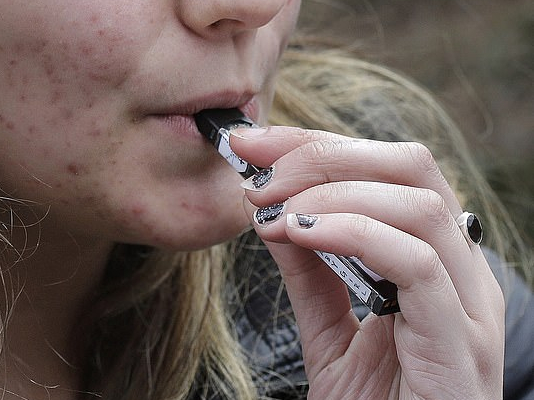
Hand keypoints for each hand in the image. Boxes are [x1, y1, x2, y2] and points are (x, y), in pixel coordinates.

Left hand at [231, 126, 504, 399]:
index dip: (318, 144)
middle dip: (325, 155)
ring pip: (418, 202)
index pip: (386, 169)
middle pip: (410, 166)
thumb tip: (275, 212)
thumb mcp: (329, 328)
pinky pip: (417, 262)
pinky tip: (301, 234)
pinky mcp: (461, 339)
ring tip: (274, 210)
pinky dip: (354, 232)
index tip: (254, 144)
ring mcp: (468, 302)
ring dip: (332, 192)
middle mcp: (459, 268)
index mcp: (431, 256)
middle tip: (260, 174)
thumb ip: (310, 270)